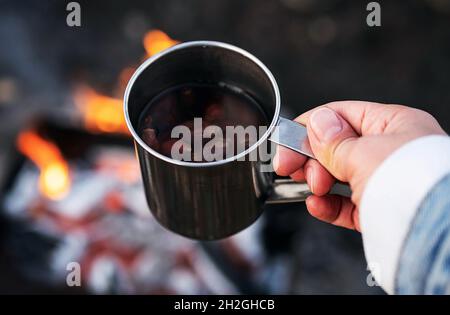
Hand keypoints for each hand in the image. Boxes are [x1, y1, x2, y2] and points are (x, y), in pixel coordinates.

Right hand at [273, 101, 445, 230]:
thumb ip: (332, 140)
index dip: (309, 126)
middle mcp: (390, 151)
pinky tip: (316, 204)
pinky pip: (345, 205)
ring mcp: (384, 182)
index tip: (285, 140)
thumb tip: (316, 123)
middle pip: (336, 147)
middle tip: (290, 167)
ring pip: (339, 176)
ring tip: (312, 187)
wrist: (435, 233)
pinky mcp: (378, 211)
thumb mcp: (363, 151)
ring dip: (318, 182)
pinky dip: (327, 205)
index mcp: (393, 124)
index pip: (341, 115)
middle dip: (311, 158)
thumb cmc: (412, 182)